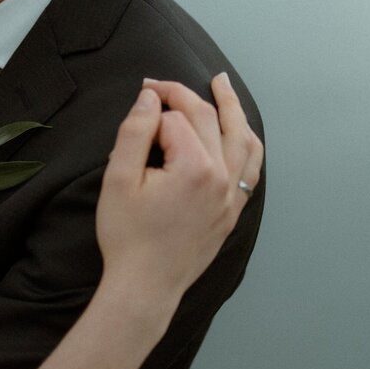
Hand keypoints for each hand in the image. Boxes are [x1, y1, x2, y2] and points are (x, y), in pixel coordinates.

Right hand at [96, 73, 262, 313]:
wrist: (145, 284)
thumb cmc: (127, 236)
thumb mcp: (118, 180)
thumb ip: (134, 133)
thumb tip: (148, 99)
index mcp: (194, 168)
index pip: (174, 120)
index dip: (151, 109)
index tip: (135, 105)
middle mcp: (222, 177)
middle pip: (208, 119)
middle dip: (182, 96)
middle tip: (156, 86)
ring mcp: (232, 194)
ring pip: (241, 137)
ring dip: (230, 107)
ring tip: (220, 84)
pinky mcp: (233, 209)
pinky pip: (251, 166)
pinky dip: (247, 141)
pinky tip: (239, 130)